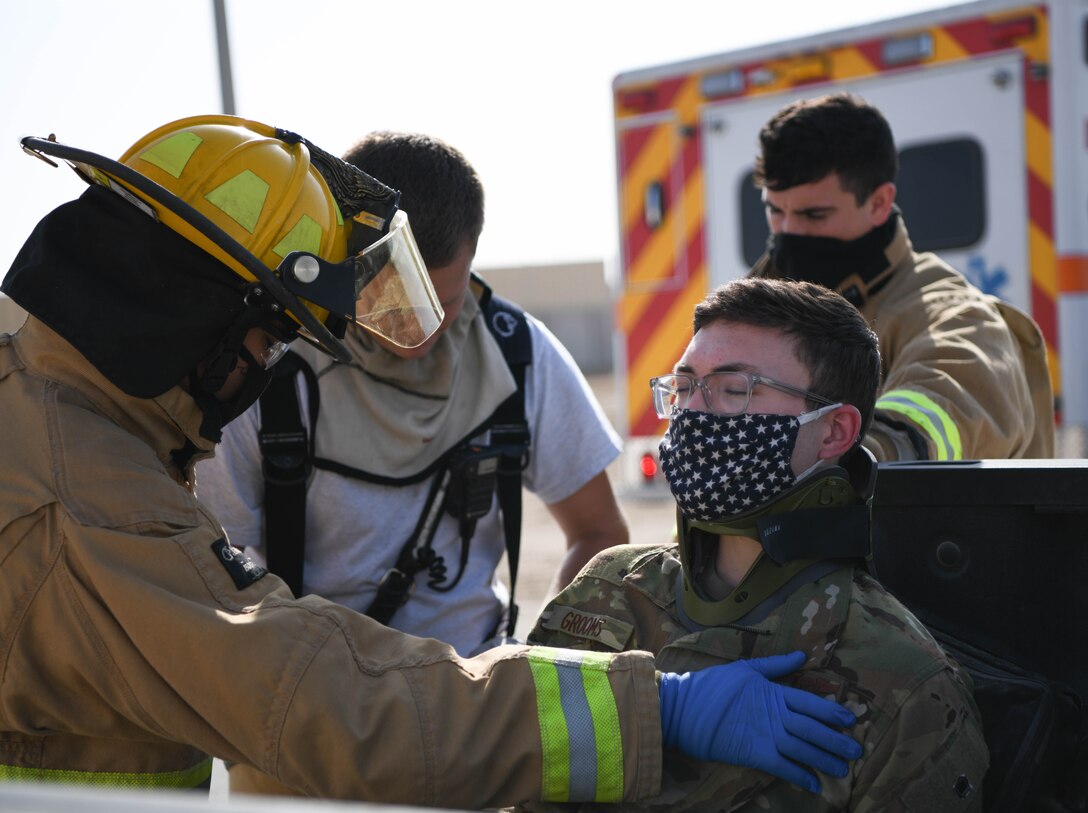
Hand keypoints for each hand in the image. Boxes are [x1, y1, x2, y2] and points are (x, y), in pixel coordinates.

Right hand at [658, 651, 861, 793]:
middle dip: (836, 740)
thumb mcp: (747, 669)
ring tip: (842, 770)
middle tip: (857, 751)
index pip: (811, 703)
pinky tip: (814, 784)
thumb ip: (776, 665)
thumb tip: (802, 655)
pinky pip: (783, 768)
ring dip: (824, 760)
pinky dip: (800, 776)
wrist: (687, 708)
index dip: (832, 712)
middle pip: (813, 729)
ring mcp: (767, 735)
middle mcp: (775, 715)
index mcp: (774, 692)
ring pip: (803, 749)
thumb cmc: (715, 686)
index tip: (851, 720)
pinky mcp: (755, 754)